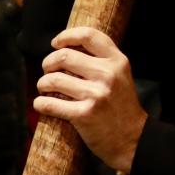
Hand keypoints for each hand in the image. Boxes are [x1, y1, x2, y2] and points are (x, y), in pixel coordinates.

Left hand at [34, 27, 147, 173]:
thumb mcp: (120, 76)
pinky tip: (41, 104)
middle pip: (64, 56)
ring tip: (44, 88)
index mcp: (117, 61)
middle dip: (48, 63)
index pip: (88, 35)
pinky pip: (50, 103)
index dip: (66, 36)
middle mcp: (107, 74)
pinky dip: (40, 103)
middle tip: (47, 71)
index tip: (56, 43)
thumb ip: (101, 60)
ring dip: (42, 84)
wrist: (133, 139)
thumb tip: (66, 48)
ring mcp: (96, 94)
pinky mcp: (84, 115)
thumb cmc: (121, 106)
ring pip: (53, 79)